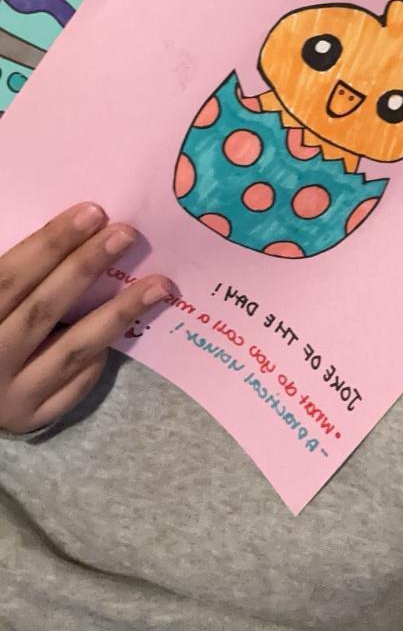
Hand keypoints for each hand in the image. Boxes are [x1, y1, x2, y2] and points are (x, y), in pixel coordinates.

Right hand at [0, 202, 171, 433]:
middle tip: (126, 234)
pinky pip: (76, 383)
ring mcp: (12, 395)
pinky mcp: (34, 418)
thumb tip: (69, 230)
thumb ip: (15, 274)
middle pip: (43, 309)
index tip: (92, 213)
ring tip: (159, 284)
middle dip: (86, 267)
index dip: (50, 244)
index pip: (11, 277)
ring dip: (118, 313)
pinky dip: (101, 355)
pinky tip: (130, 326)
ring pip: (72, 350)